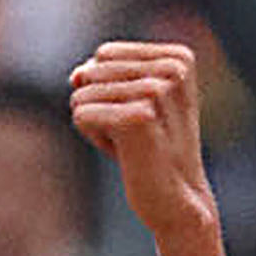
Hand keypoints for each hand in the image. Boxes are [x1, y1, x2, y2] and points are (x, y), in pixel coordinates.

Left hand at [69, 40, 216, 247]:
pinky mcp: (138, 117)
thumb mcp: (130, 102)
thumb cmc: (151, 151)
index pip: (104, 54)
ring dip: (97, 124)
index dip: (109, 88)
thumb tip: (76, 74)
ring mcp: (157, 91)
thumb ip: (102, 77)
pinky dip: (94, 138)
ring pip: (83, 93)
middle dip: (100, 105)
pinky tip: (125, 154)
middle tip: (135, 134)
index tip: (141, 116)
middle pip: (93, 71)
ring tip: (132, 144)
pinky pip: (81, 115)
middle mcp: (172, 68)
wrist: (176, 201)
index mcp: (178, 57)